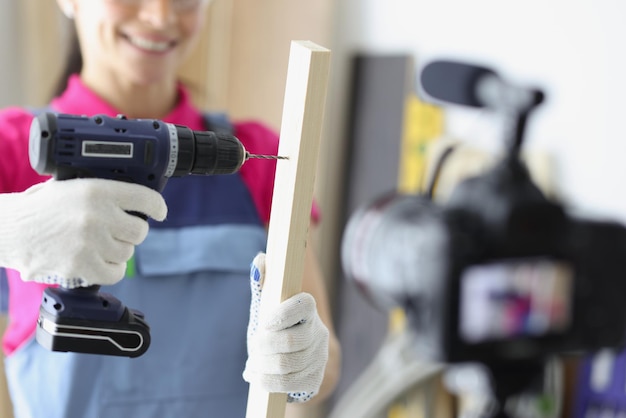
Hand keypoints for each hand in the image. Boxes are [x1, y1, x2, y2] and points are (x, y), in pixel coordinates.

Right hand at [0, 178, 166, 286]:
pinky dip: (110, 269)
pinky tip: (99, 262)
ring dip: (118, 251)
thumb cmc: (39, 208)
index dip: (157, 207)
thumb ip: (101, 193)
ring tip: (99, 245)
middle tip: (115, 231)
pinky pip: (115, 273)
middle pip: (140, 230)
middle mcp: (96, 215)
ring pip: (128, 252)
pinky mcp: (81, 265)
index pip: (145, 198)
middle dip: (130, 232)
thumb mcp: (71, 187)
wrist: (6, 229)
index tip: (159, 212)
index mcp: (96, 190)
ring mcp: (90, 242)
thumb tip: (134, 203)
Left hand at [243, 252, 328, 402]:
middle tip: (254, 345)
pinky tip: (257, 375)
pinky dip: (265, 381)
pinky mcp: (314, 380)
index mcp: (308, 309)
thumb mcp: (267, 306)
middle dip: (263, 346)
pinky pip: (287, 384)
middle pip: (290, 342)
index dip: (283, 314)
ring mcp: (319, 358)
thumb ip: (263, 284)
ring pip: (285, 366)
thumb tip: (260, 260)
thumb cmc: (276, 327)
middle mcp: (319, 333)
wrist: (292, 359)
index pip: (303, 305)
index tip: (264, 323)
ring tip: (252, 364)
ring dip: (261, 366)